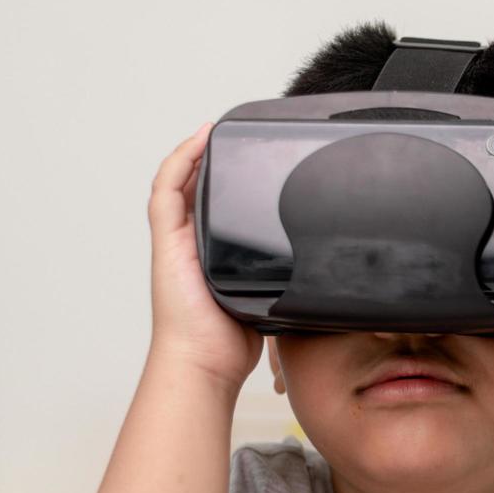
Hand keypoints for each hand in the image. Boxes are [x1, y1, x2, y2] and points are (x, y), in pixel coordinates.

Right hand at [146, 123, 262, 387]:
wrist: (205, 363)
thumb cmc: (233, 342)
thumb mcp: (270, 298)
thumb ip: (287, 278)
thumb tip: (327, 271)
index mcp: (212, 255)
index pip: (216, 207)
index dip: (230, 180)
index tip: (255, 159)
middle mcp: (190, 244)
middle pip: (197, 190)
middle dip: (214, 160)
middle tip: (240, 136)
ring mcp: (174, 241)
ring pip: (177, 183)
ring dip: (195, 153)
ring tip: (219, 129)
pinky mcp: (166, 241)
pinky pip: (166, 190)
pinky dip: (180, 161)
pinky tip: (200, 140)